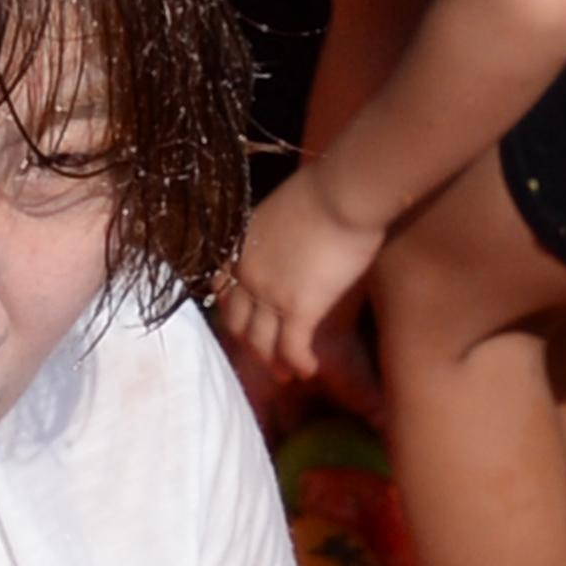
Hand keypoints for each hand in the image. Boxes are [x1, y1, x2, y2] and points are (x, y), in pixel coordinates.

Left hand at [218, 170, 386, 403]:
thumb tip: (291, 247)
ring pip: (262, 343)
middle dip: (251, 347)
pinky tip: (310, 370)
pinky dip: (299, 364)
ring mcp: (269, 294)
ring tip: (288, 375)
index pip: (223, 293)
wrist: (341, 193)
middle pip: (238, 325)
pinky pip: (292, 349)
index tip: (246, 328)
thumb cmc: (324, 191)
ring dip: (274, 364)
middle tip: (268, 360)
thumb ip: (276, 236)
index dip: (233, 315)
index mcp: (240, 248)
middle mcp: (246, 275)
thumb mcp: (283, 212)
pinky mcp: (299, 308)